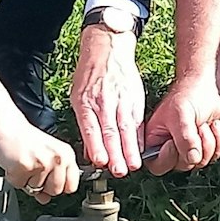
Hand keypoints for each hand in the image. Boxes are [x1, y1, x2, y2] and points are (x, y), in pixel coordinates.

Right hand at [0, 121, 80, 203]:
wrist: (7, 126)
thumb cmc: (26, 140)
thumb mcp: (46, 156)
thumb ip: (51, 178)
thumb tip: (45, 199)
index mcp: (67, 155)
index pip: (71, 186)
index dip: (59, 188)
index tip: (50, 183)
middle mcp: (58, 158)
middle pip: (55, 191)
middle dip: (42, 186)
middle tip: (33, 170)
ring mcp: (42, 163)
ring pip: (35, 190)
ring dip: (26, 181)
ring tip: (24, 163)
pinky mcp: (25, 166)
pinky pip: (19, 184)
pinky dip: (14, 178)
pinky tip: (14, 164)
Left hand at [70, 25, 144, 176]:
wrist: (108, 49)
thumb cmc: (90, 74)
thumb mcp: (78, 96)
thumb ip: (84, 123)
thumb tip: (89, 150)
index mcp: (86, 102)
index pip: (91, 127)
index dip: (96, 145)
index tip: (100, 161)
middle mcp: (104, 102)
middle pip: (110, 131)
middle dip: (115, 153)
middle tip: (119, 171)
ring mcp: (121, 100)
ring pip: (125, 128)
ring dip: (129, 149)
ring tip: (132, 165)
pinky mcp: (134, 98)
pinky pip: (137, 121)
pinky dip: (139, 137)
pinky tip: (141, 150)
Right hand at [142, 78, 219, 174]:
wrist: (208, 87)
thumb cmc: (189, 94)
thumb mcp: (181, 114)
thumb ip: (184, 138)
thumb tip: (192, 158)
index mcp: (155, 140)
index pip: (157, 165)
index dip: (169, 156)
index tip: (175, 141)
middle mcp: (170, 148)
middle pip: (183, 166)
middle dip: (195, 144)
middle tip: (194, 126)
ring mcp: (189, 150)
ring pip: (201, 162)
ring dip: (208, 140)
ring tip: (202, 123)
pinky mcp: (205, 149)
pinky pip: (215, 156)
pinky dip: (219, 139)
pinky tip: (213, 125)